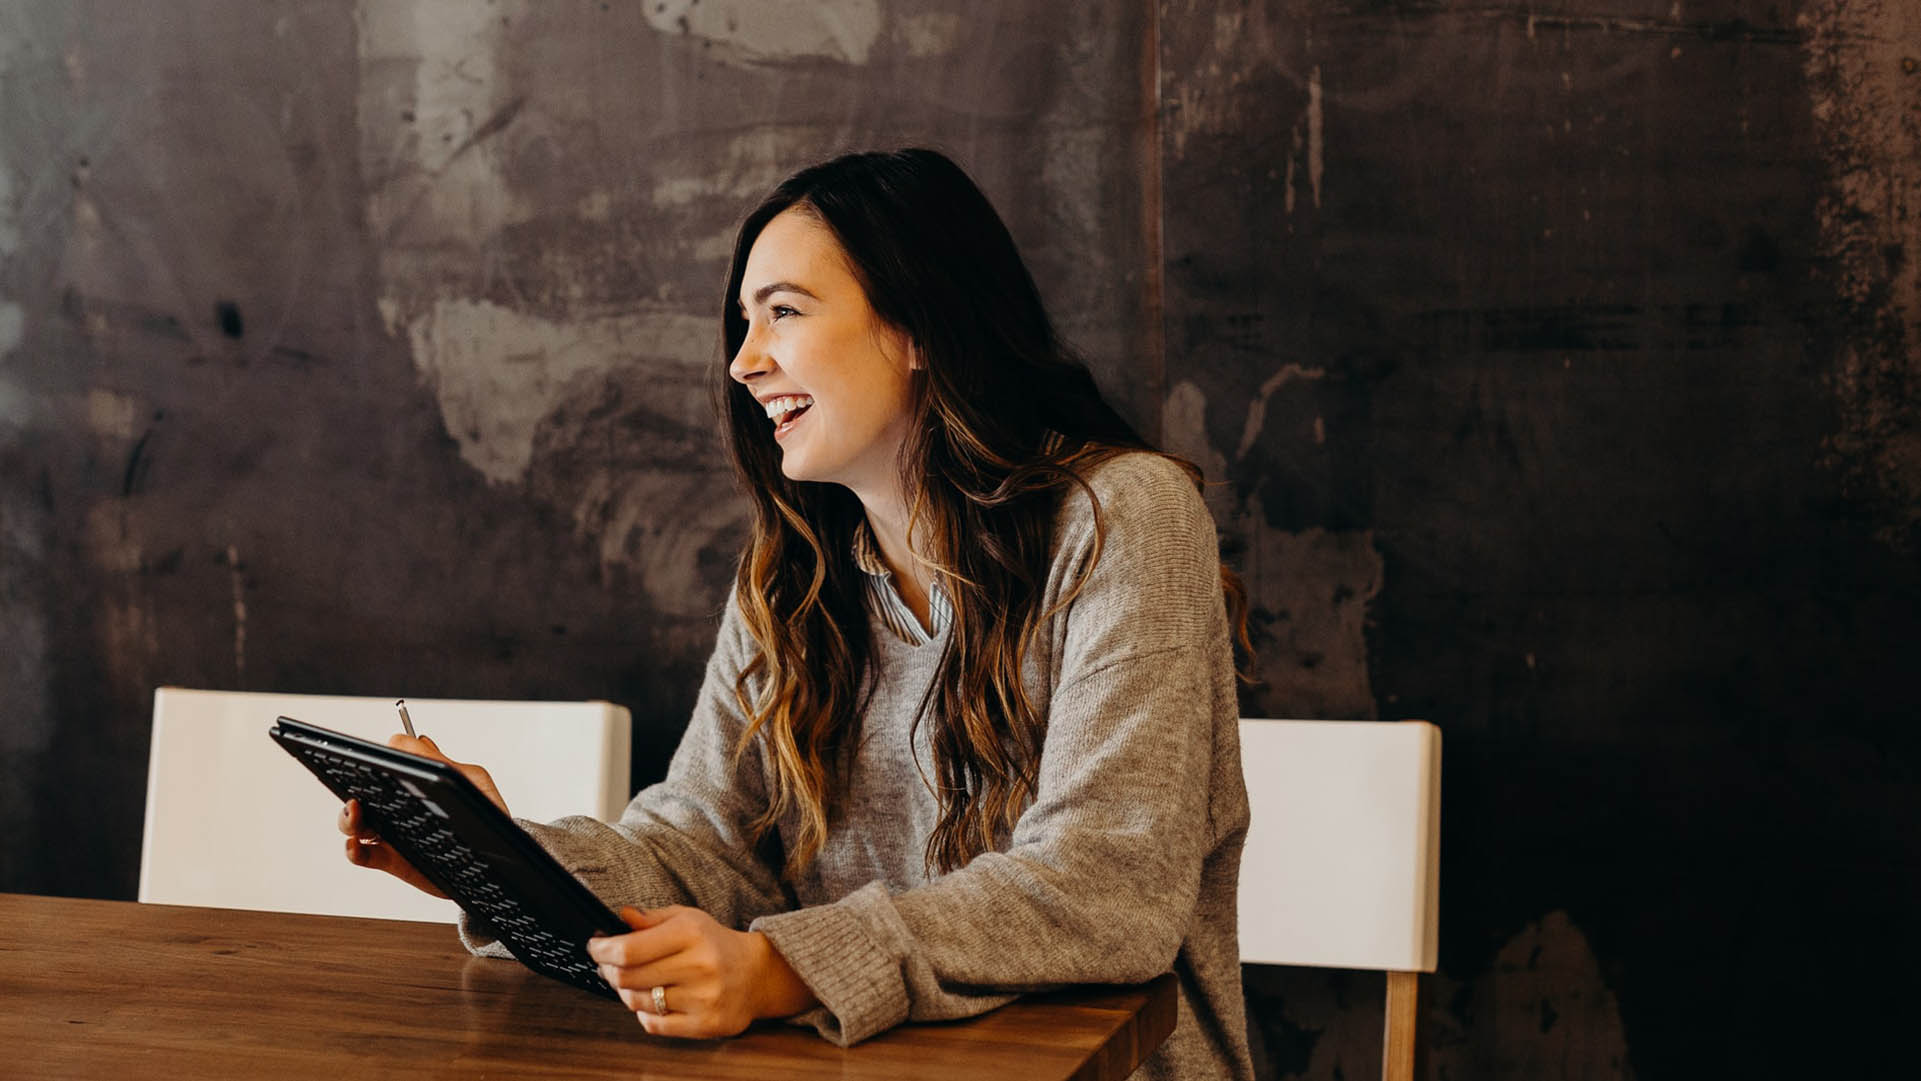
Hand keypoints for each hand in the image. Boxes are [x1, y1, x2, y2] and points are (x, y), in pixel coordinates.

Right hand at [337, 733, 509, 897]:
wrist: (499, 856)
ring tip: (355, 812)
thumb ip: (444, 762)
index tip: (375, 760)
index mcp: (416, 783)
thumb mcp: (473, 780)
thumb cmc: (488, 813)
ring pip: (355, 823)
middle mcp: (398, 806)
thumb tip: (416, 740)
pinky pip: (363, 855)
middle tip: (358, 790)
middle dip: (351, 787)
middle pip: (361, 792)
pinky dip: (353, 850)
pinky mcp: (392, 860)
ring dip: (347, 817)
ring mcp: (392, 832)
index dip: (376, 760)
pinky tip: (356, 844)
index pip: (385, 766)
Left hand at [587, 906, 818, 1038]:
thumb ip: (651, 918)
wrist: (757, 974)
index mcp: (691, 934)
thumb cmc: (715, 944)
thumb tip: (620, 917)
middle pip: (627, 977)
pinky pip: (654, 1024)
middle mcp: (698, 966)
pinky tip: (652, 1001)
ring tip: (632, 983)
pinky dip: (644, 1013)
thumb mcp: (687, 919)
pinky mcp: (705, 1024)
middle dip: (608, 971)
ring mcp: (703, 998)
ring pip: (637, 1002)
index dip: (602, 951)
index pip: (629, 949)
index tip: (595, 948)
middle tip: (607, 966)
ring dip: (625, 992)